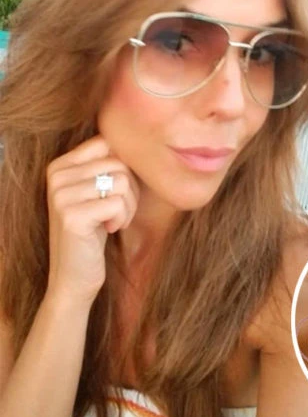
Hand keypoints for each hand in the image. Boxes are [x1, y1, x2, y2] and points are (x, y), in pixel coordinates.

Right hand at [45, 135, 139, 304]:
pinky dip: (122, 218)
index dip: (126, 167)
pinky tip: (108, 230)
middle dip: (131, 191)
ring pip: (123, 182)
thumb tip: (142, 141)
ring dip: (128, 207)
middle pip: (120, 164)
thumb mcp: (98, 192)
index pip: (108, 143)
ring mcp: (61, 195)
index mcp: (61, 164)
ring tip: (113, 221)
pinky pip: (118, 203)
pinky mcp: (72, 215)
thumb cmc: (95, 229)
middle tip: (118, 212)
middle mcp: (56, 175)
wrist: (75, 275)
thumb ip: (109, 165)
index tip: (118, 191)